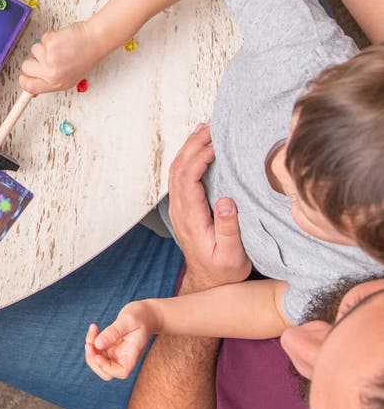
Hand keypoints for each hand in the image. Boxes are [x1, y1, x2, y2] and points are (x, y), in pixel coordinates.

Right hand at [19, 20, 103, 94]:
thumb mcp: (70, 78)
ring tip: (60, 48)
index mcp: (55, 84)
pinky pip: (41, 39)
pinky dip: (50, 38)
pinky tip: (62, 41)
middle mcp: (51, 73)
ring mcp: (49, 58)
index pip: (29, 86)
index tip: (25, 76)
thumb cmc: (85, 58)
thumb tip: (34, 87)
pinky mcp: (50, 43)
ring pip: (34, 50)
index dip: (24, 80)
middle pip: (26, 66)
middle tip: (48, 57)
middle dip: (34, 60)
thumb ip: (50, 83)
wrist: (95, 41)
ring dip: (44, 47)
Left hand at [84, 300, 159, 381]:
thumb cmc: (141, 316)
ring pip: (97, 362)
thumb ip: (114, 332)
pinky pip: (96, 351)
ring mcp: (115, 355)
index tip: (97, 356)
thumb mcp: (128, 320)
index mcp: (132, 355)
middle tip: (89, 342)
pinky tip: (94, 328)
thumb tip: (98, 345)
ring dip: (90, 348)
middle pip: (106, 372)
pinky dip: (91, 341)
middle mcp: (123, 358)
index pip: (121, 372)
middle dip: (93, 360)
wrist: (146, 314)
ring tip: (93, 328)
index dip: (107, 368)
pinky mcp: (109, 349)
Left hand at [167, 123, 250, 290]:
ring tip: (206, 128)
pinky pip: (181, 175)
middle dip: (193, 143)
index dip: (199, 157)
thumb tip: (226, 201)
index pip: (188, 178)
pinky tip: (201, 146)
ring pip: (177, 169)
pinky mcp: (184, 207)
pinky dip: (190, 156)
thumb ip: (228, 229)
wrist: (209, 283)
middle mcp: (179, 210)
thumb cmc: (224, 271)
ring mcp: (179, 208)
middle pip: (178, 168)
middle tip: (212, 125)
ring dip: (190, 147)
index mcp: (190, 218)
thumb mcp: (231, 256)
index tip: (217, 144)